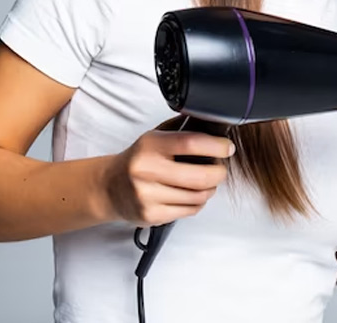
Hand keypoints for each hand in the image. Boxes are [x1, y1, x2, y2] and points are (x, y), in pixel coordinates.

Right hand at [102, 129, 234, 226]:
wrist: (109, 187)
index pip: (191, 143)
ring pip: (198, 196)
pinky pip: (189, 211)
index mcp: (150, 146)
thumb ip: (180, 129)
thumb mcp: (153, 137)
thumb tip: (212, 122)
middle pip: (200, 176)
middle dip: (219, 173)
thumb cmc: (137, 160)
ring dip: (209, 189)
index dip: (216, 146)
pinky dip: (197, 203)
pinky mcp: (152, 215)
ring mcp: (148, 195)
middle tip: (220, 169)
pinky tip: (191, 195)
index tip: (227, 148)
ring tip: (205, 183)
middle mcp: (147, 170)